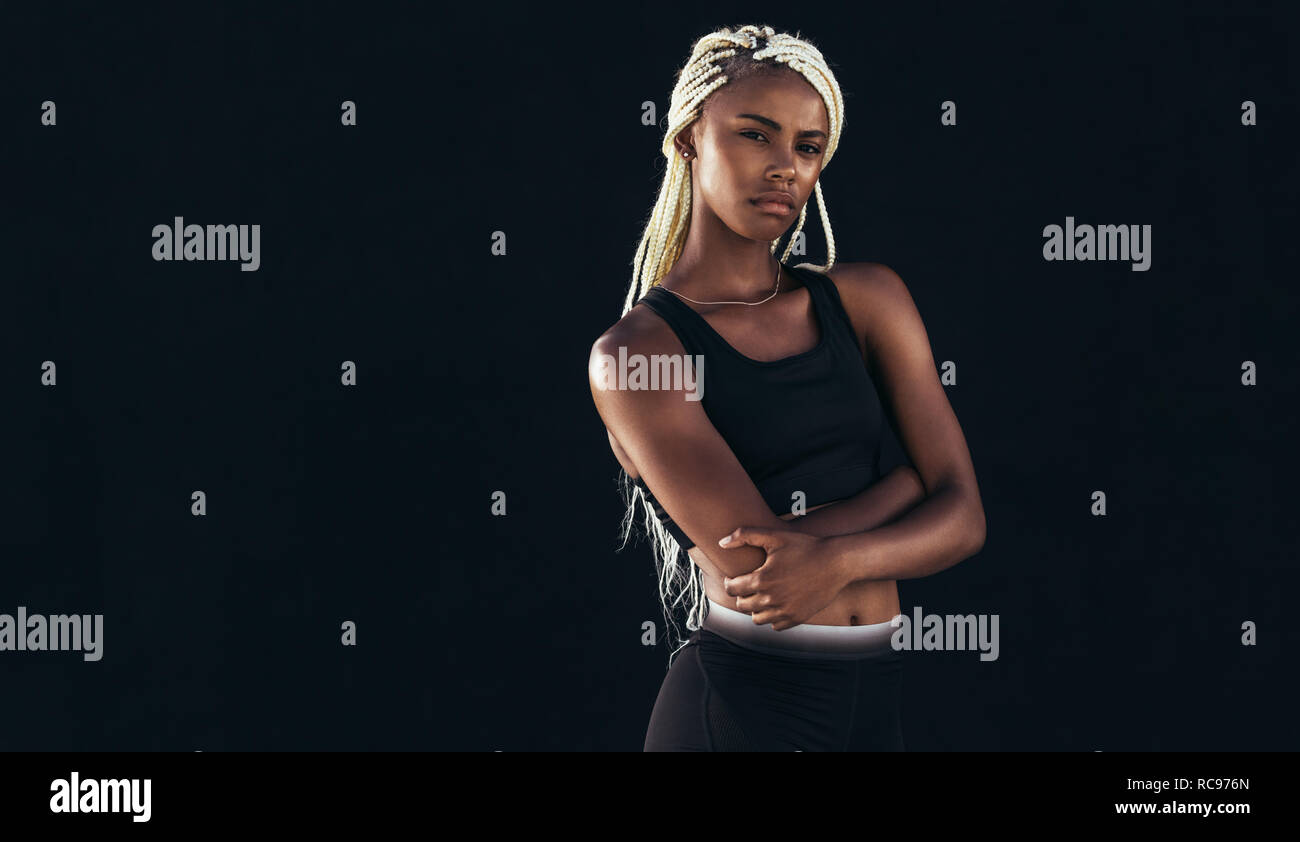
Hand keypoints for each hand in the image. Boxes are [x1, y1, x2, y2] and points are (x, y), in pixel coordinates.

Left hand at [717, 527, 848, 630]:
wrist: (836, 562)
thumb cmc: (805, 546)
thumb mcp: (775, 536)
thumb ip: (745, 535)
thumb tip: (722, 542)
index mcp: (762, 579)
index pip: (732, 589)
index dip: (730, 583)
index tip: (734, 579)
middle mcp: (771, 599)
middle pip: (742, 605)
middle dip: (742, 595)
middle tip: (748, 586)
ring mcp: (784, 611)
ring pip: (756, 619)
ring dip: (755, 609)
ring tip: (761, 596)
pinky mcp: (797, 618)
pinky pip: (775, 626)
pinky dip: (772, 618)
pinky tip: (777, 604)